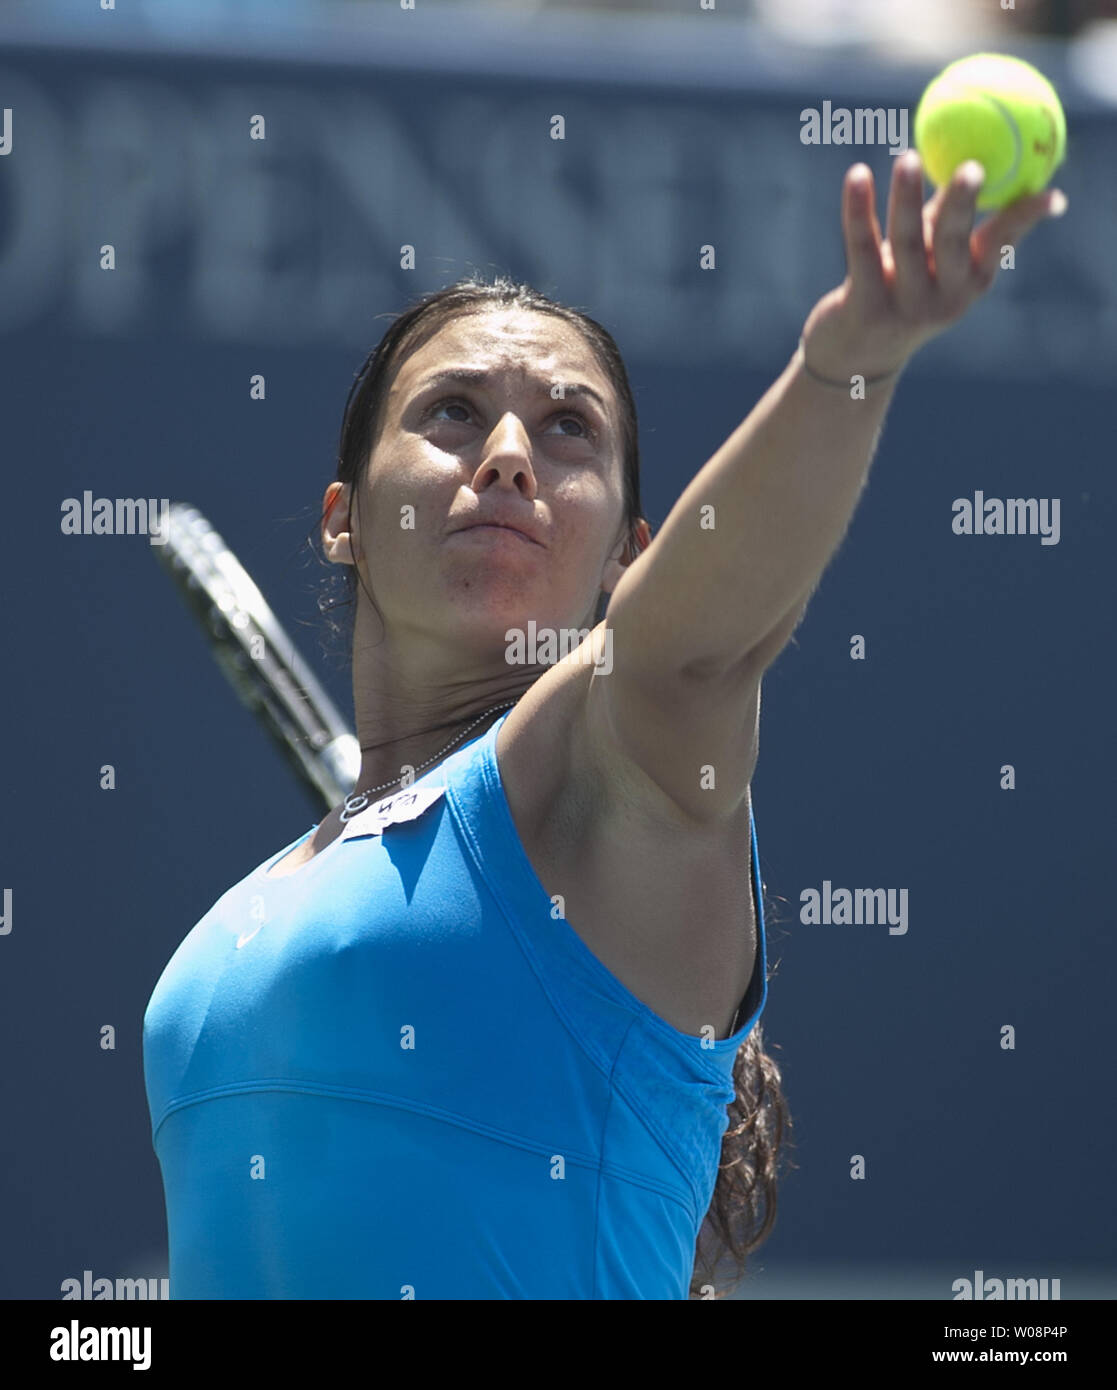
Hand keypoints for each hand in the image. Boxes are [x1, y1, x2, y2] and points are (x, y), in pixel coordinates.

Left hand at [800, 149, 1067, 381]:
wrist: (857, 357)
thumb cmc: (902, 290)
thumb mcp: (933, 260)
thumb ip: (951, 216)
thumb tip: (978, 155)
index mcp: (970, 282)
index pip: (1001, 244)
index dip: (1024, 219)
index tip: (1050, 194)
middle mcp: (943, 299)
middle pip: (953, 244)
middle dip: (963, 205)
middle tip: (971, 166)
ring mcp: (903, 306)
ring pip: (906, 243)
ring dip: (907, 197)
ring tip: (908, 157)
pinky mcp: (864, 308)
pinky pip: (861, 251)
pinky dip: (859, 211)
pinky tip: (858, 175)